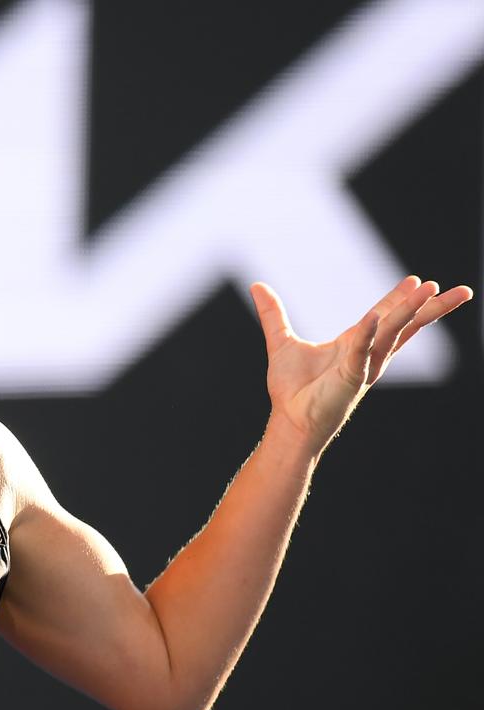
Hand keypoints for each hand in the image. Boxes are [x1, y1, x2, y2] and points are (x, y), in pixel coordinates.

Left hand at [250, 276, 471, 452]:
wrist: (289, 421)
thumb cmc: (292, 389)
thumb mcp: (282, 341)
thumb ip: (273, 314)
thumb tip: (257, 286)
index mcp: (356, 344)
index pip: (388, 316)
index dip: (404, 299)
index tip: (422, 281)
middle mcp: (367, 354)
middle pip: (405, 325)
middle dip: (432, 307)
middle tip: (459, 289)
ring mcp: (362, 366)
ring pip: (391, 333)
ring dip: (409, 311)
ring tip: (429, 290)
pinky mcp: (350, 378)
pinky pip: (359, 351)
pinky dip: (366, 334)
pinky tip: (375, 317)